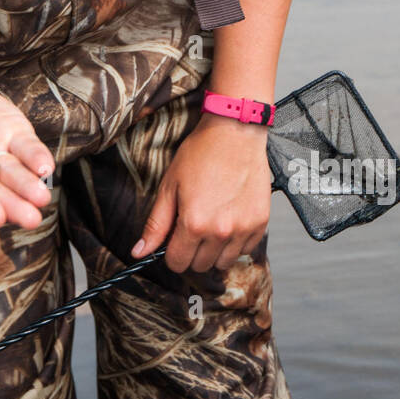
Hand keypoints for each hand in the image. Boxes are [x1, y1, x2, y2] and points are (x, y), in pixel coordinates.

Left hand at [131, 113, 271, 272]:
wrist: (235, 132)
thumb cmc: (201, 153)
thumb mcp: (169, 186)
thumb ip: (156, 224)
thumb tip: (139, 252)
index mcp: (194, 224)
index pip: (177, 263)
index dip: (171, 253)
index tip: (174, 241)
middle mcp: (220, 231)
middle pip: (200, 266)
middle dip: (191, 251)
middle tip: (192, 226)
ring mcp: (243, 228)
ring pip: (224, 262)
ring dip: (214, 250)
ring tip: (212, 223)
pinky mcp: (260, 223)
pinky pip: (245, 249)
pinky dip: (236, 242)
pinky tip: (229, 219)